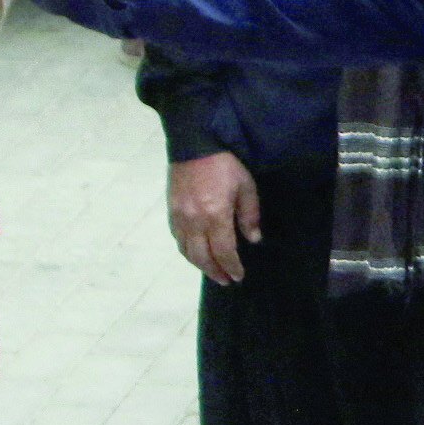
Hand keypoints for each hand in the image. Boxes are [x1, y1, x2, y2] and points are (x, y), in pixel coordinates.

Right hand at [169, 150, 262, 283]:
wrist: (194, 144)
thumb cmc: (225, 164)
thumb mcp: (246, 186)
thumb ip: (249, 215)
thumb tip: (253, 239)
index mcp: (215, 215)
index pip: (223, 251)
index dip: (231, 266)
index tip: (238, 276)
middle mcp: (194, 220)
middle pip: (202, 256)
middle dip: (215, 271)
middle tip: (226, 280)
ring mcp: (179, 216)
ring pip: (186, 251)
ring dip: (199, 265)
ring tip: (212, 272)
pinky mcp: (170, 210)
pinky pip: (177, 238)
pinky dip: (186, 251)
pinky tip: (195, 253)